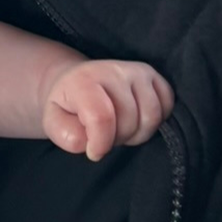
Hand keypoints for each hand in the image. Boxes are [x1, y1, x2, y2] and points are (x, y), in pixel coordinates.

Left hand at [42, 60, 173, 161]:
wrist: (76, 81)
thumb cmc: (67, 106)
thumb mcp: (53, 122)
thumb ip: (66, 135)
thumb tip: (89, 143)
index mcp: (84, 80)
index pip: (102, 118)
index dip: (100, 143)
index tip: (93, 151)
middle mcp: (114, 70)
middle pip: (130, 120)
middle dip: (118, 138)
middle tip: (106, 136)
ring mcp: (137, 71)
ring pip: (152, 116)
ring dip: (137, 133)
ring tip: (120, 129)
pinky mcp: (154, 76)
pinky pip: (168, 105)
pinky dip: (156, 120)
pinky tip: (137, 119)